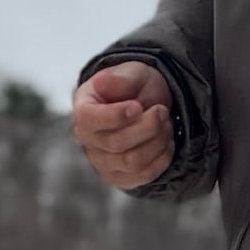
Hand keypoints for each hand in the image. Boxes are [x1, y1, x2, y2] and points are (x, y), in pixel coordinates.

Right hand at [73, 63, 174, 189]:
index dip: (114, 116)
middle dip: (148, 126)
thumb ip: (118, 78)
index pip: (88, 120)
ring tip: (165, 124)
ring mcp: (102, 161)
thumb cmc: (134, 88)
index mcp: (84, 109)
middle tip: (162, 110)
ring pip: (133, 162)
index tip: (137, 107)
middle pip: (116, 143)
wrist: (147, 104)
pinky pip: (143, 176)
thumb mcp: (130, 73)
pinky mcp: (120, 176)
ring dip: (157, 142)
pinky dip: (162, 158)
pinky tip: (166, 141)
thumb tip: (102, 82)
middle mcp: (87, 139)